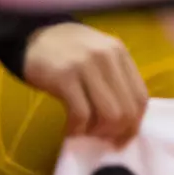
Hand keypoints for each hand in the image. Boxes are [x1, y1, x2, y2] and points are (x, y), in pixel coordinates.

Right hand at [24, 22, 148, 144]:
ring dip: (97, 132)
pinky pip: (81, 114)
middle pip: (127, 110)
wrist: (32, 36)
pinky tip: (69, 129)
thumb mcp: (99, 56)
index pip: (141, 97)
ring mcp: (86, 66)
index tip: (121, 138)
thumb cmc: (68, 52)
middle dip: (116, 133)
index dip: (133, 125)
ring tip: (84, 131)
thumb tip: (126, 124)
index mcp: (119, 53)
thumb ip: (115, 80)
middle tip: (99, 138)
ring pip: (109, 115)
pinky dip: (77, 129)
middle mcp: (107, 57)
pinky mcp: (64, 77)